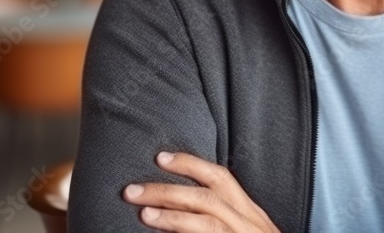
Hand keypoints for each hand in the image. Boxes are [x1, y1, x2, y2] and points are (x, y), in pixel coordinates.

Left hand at [123, 151, 279, 231]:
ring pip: (208, 222)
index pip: (221, 178)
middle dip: (167, 190)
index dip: (190, 165)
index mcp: (250, 214)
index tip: (161, 157)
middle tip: (132, 190)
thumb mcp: (251, 230)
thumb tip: (186, 206)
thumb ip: (227, 216)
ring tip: (144, 213)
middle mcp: (248, 224)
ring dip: (173, 216)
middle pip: (207, 198)